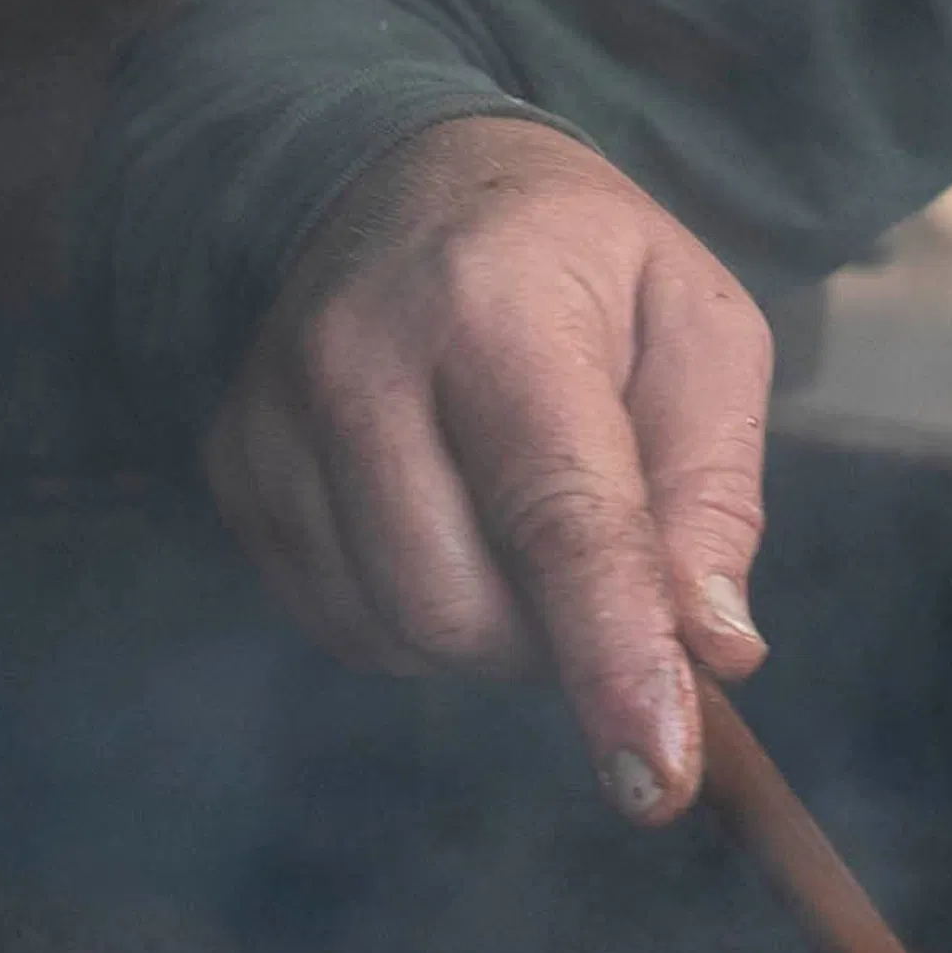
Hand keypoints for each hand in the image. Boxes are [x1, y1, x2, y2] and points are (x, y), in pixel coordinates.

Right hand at [205, 117, 774, 820]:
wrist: (398, 174)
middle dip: (555, 641)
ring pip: (397, 633)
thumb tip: (716, 653)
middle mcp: (360, 362)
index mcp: (499, 312)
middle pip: (461, 609)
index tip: (656, 778)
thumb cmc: (580, 267)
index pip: (559, 518)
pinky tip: (448, 527)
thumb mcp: (699, 330)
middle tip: (601, 568)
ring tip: (519, 521)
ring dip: (489, 634)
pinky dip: (418, 620)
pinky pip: (341, 625)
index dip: (610, 658)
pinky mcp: (235, 471)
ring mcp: (276, 421)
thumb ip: (716, 491)